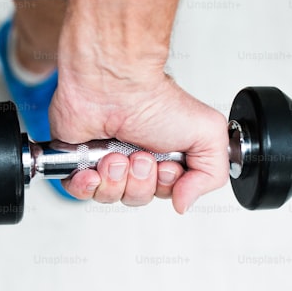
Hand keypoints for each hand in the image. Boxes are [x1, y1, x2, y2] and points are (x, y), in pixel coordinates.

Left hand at [49, 70, 228, 212]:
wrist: (113, 88)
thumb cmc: (153, 101)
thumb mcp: (208, 133)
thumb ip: (212, 174)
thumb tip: (184, 202)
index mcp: (163, 154)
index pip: (165, 192)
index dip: (165, 186)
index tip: (164, 166)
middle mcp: (134, 158)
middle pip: (137, 197)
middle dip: (139, 182)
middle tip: (139, 156)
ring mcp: (105, 160)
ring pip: (109, 197)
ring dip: (115, 179)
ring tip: (116, 155)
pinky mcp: (79, 161)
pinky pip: (80, 191)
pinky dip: (87, 185)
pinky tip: (93, 170)